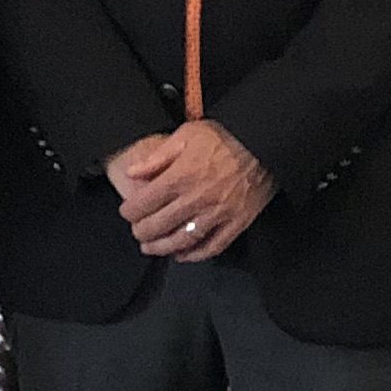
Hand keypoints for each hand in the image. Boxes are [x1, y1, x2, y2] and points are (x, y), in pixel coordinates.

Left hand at [107, 120, 273, 259]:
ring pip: (182, 240)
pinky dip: (195, 255)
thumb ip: (157, 157)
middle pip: (159, 225)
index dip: (130, 211)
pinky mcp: (236, 223)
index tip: (127, 212)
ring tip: (151, 247)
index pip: (145, 203)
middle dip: (142, 231)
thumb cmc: (225, 137)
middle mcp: (196, 199)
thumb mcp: (186, 135)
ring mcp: (217, 214)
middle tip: (137, 231)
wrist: (264, 143)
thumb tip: (132, 173)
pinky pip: (212, 246)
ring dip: (162, 247)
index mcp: (181, 176)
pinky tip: (183, 254)